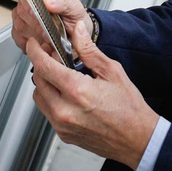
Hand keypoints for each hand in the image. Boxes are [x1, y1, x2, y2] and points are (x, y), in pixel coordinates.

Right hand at [9, 0, 89, 59]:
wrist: (78, 36)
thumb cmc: (75, 18)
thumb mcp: (74, 8)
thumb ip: (62, 2)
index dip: (31, 0)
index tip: (38, 11)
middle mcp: (32, 1)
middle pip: (22, 8)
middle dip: (36, 21)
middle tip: (49, 27)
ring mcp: (25, 15)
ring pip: (19, 23)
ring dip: (34, 33)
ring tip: (48, 36)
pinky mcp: (21, 30)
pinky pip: (18, 36)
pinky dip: (29, 42)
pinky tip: (40, 41)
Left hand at [26, 15, 159, 167]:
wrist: (137, 139)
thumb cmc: (129, 108)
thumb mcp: (112, 71)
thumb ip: (89, 49)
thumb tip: (77, 31)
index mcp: (77, 91)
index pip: (43, 66)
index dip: (35, 51)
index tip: (34, 44)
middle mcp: (65, 110)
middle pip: (37, 80)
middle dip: (41, 64)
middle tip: (53, 56)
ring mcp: (62, 125)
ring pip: (38, 97)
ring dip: (45, 83)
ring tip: (61, 75)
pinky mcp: (63, 135)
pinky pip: (47, 111)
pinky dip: (50, 99)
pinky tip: (66, 93)